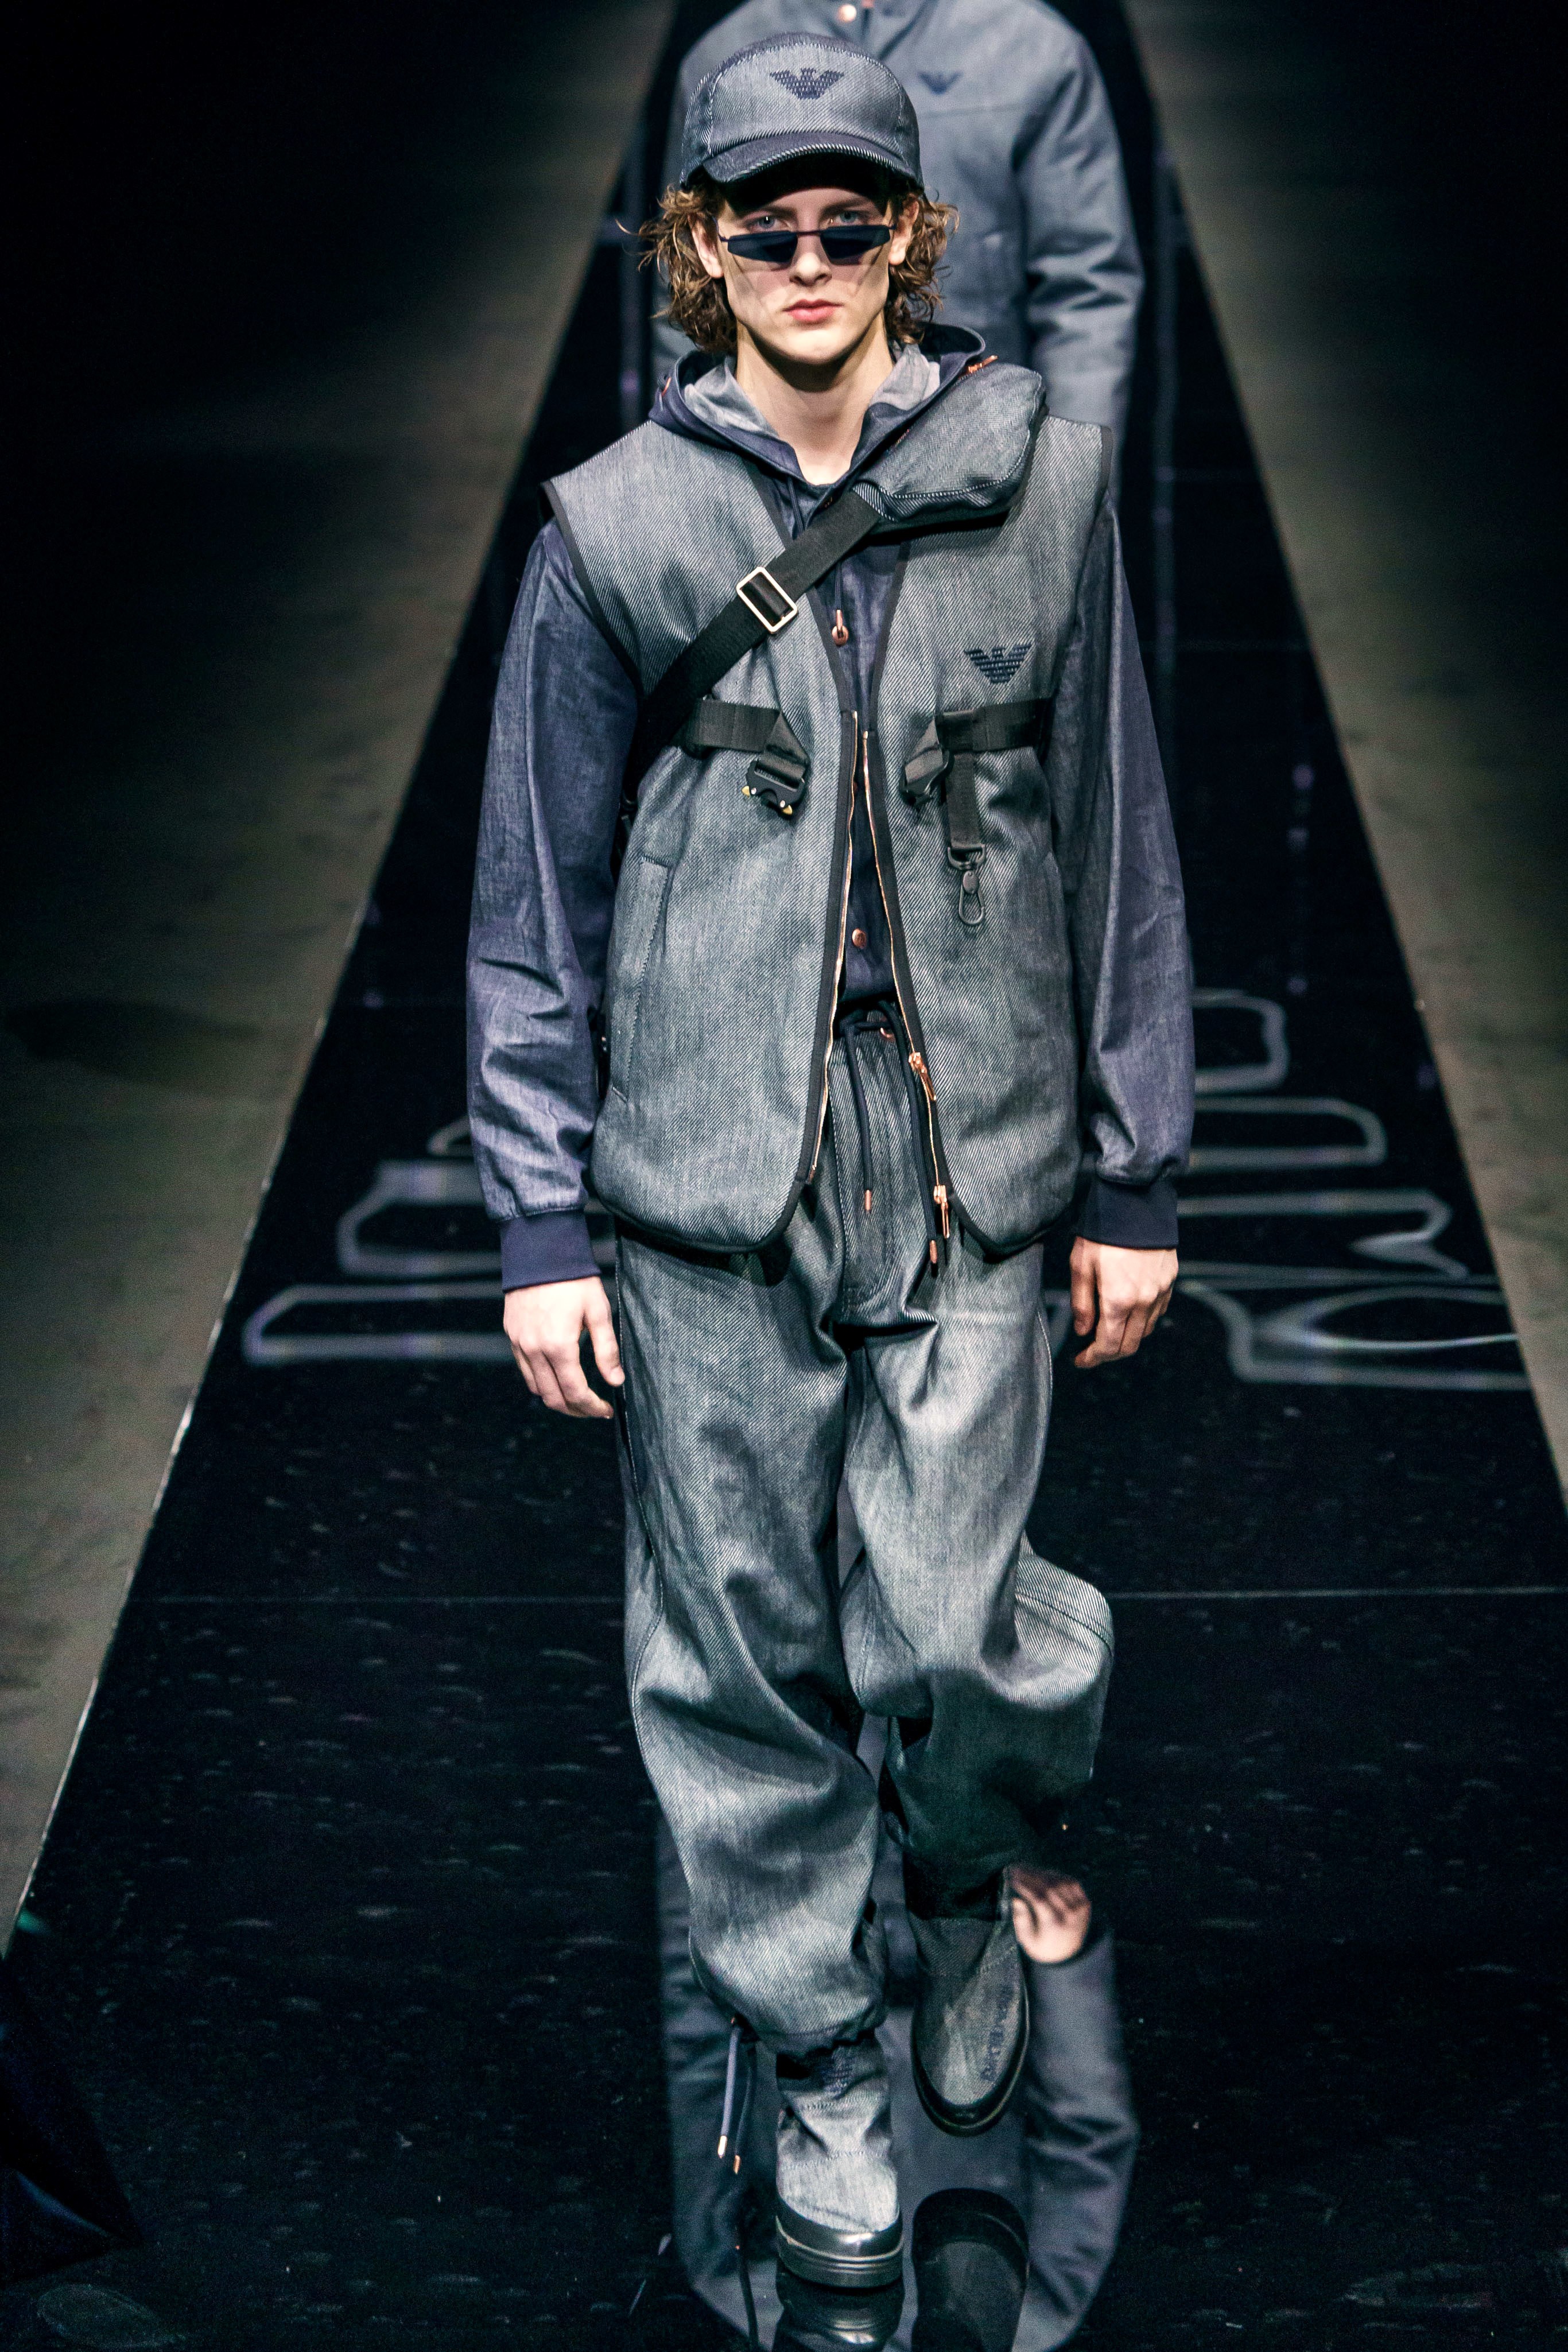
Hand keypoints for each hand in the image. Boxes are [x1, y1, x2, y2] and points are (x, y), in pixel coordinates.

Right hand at [503, 1276, 623, 1418]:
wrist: (540, 1252)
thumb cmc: (575, 1280)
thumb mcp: (599, 1312)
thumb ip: (607, 1350)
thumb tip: (616, 1381)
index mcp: (559, 1346)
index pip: (576, 1392)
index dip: (592, 1407)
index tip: (605, 1410)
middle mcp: (535, 1350)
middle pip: (554, 1398)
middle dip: (575, 1409)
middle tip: (593, 1409)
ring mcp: (519, 1344)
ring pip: (537, 1388)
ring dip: (557, 1399)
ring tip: (577, 1397)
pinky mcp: (512, 1335)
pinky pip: (525, 1370)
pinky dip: (541, 1381)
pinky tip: (557, 1376)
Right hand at [1009, 1870, 1091, 1963]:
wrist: (1068, 1955)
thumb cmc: (1043, 1946)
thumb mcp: (1027, 1940)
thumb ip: (1021, 1920)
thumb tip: (1015, 1899)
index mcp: (1055, 1925)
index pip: (1038, 1898)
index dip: (1024, 1885)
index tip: (1011, 1878)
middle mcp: (1069, 1915)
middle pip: (1048, 1887)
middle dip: (1030, 1875)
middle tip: (1016, 1868)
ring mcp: (1079, 1908)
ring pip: (1059, 1882)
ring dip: (1042, 1873)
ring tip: (1027, 1869)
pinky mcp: (1085, 1904)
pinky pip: (1071, 1883)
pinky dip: (1057, 1876)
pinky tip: (1044, 1874)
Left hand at [1070, 1237, 1176, 1367]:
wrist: (1136, 1203)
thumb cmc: (1103, 1232)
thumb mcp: (1081, 1265)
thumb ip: (1082, 1303)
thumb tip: (1083, 1331)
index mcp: (1118, 1300)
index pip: (1108, 1346)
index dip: (1093, 1358)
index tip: (1081, 1360)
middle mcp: (1143, 1302)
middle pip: (1129, 1345)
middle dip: (1109, 1354)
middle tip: (1092, 1351)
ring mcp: (1160, 1292)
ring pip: (1144, 1331)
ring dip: (1126, 1338)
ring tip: (1108, 1330)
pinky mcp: (1170, 1281)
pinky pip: (1157, 1312)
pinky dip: (1142, 1320)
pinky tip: (1128, 1312)